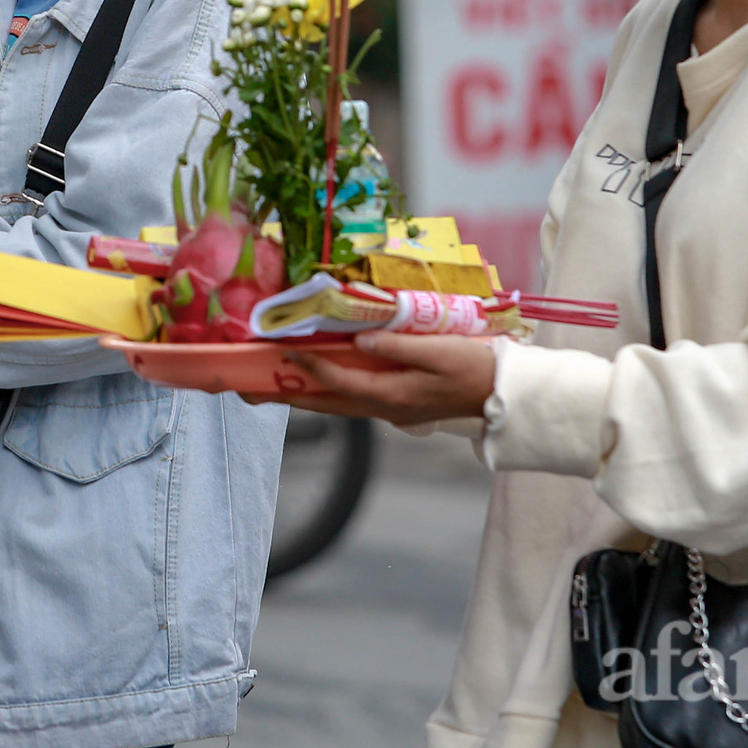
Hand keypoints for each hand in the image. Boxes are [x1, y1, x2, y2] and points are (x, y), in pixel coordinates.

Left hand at [241, 332, 499, 424]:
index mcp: (391, 395)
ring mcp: (387, 408)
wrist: (501, 394)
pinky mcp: (393, 403)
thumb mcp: (438, 351)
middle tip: (246, 391)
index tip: (283, 350)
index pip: (338, 380)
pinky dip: (323, 392)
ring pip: (332, 404)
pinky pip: (348, 399)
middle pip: (323, 403)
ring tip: (266, 390)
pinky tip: (311, 383)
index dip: (309, 365)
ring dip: (299, 397)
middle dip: (284, 397)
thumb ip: (397, 347)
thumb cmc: (473, 368)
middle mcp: (382, 407)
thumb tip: (358, 339)